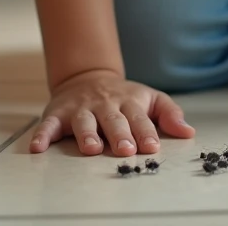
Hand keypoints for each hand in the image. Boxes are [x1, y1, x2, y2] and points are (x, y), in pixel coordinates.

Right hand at [29, 68, 194, 155]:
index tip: (152, 147)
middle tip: (126, 150)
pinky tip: (38, 148)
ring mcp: (81, 109)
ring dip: (87, 135)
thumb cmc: (123, 96)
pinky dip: (42, 135)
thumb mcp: (150, 98)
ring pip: (84, 122)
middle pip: (114, 120)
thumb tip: (189, 132)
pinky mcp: (58, 114)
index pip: (140, 118)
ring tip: (92, 148)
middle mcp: (105, 105)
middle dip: (120, 135)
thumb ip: (170, 114)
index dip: (146, 132)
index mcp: (129, 102)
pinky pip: (48, 125)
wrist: (88, 77)